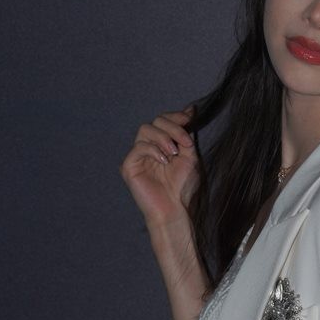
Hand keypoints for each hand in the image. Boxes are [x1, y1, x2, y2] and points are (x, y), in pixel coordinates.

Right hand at [120, 105, 199, 230]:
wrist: (176, 209)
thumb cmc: (183, 187)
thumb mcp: (190, 156)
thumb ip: (186, 134)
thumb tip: (190, 109)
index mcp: (163, 144)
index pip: (164, 121)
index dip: (176, 117)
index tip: (190, 118)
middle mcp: (149, 147)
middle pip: (155, 121)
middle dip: (173, 128)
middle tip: (184, 144)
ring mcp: (138, 156)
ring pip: (145, 130)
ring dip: (163, 138)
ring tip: (174, 154)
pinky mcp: (129, 166)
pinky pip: (139, 147)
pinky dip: (154, 151)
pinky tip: (164, 162)